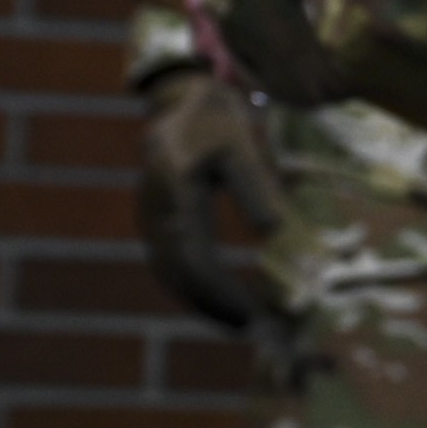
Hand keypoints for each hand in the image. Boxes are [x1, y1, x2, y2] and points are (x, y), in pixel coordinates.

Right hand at [139, 68, 278, 329]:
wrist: (180, 100)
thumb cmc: (217, 119)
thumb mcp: (242, 146)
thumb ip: (257, 189)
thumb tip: (276, 235)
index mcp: (174, 190)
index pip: (193, 255)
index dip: (219, 290)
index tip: (249, 312)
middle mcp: (155, 208)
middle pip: (177, 271)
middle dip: (211, 303)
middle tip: (248, 327)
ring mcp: (151, 216)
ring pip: (169, 270)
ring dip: (200, 299)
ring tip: (238, 321)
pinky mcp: (157, 219)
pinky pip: (170, 260)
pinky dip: (192, 284)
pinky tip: (220, 298)